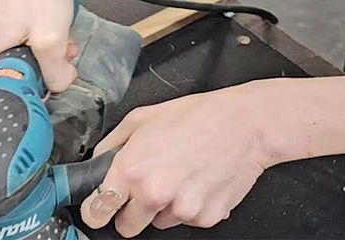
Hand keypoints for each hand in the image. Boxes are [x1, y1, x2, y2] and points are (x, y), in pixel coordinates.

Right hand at [0, 0, 80, 91]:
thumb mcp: (52, 39)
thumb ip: (55, 73)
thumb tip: (56, 85)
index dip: (26, 85)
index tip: (43, 74)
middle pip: (3, 71)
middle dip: (34, 65)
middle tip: (54, 53)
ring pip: (8, 53)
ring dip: (36, 49)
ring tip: (54, 34)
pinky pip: (7, 36)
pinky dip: (29, 35)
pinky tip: (44, 24)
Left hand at [79, 82, 278, 236]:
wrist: (246, 125)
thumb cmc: (199, 116)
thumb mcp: (144, 118)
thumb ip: (113, 144)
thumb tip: (99, 163)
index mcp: (132, 169)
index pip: (97, 211)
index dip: (97, 211)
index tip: (101, 210)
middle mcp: (153, 193)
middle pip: (127, 227)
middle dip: (134, 212)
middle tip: (151, 187)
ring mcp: (181, 209)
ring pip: (160, 224)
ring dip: (166, 207)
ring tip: (183, 176)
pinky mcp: (205, 217)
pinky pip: (188, 220)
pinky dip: (192, 207)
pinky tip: (201, 181)